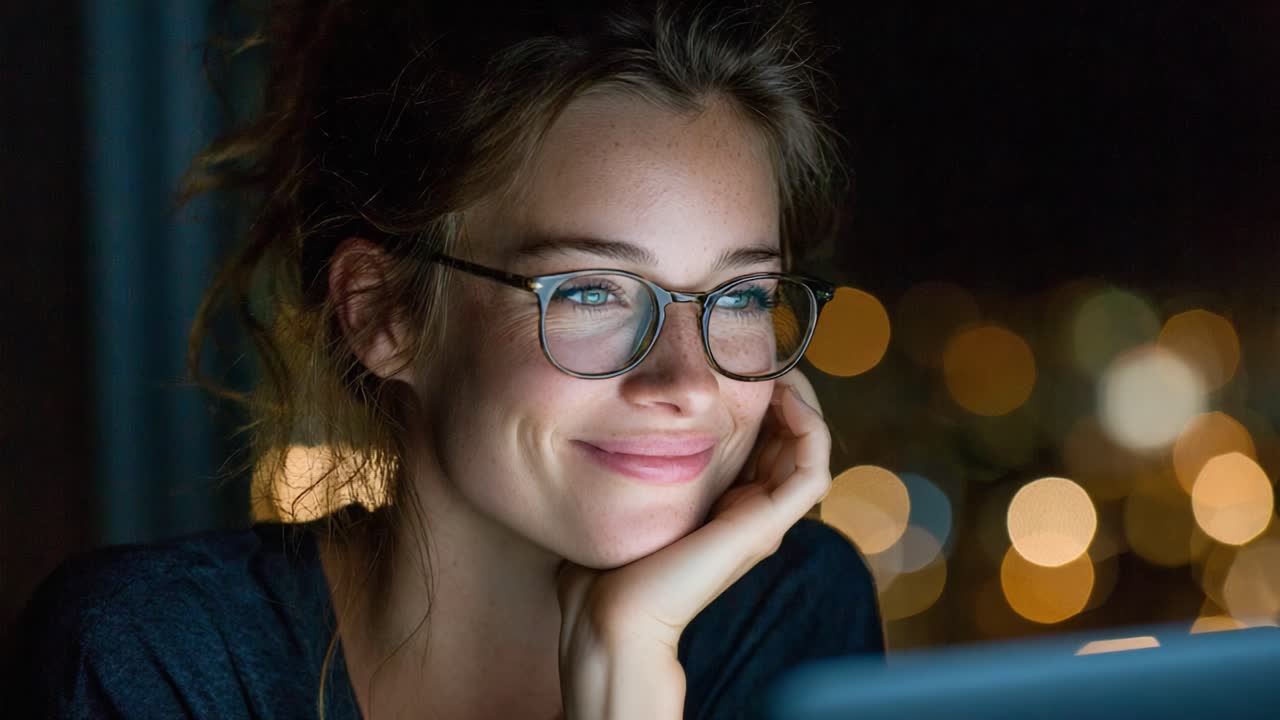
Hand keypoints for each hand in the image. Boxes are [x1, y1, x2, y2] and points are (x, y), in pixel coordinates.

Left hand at [555, 370, 831, 718]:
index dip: (760, 398)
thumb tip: (614, 419)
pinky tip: (786, 396)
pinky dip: (810, 429)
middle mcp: (750, 510)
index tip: (740, 362)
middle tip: (768, 354)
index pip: (762, 440)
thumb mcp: (625, 494)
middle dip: (785, 392)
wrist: (608, 613)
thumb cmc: (606, 563)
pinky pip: (813, 470)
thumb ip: (633, 463)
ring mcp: (762, 520)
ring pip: (809, 449)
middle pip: (790, 439)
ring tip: (781, 369)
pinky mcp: (765, 527)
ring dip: (804, 403)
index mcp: (723, 503)